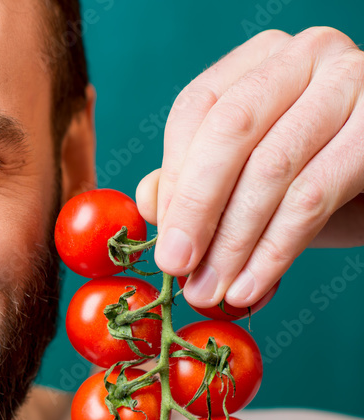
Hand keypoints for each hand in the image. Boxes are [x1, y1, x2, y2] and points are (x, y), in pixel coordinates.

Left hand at [135, 27, 363, 308]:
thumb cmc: (318, 174)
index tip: (162, 239)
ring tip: (212, 291)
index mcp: (261, 59)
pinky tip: (251, 286)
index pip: (197, 109)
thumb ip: (194, 180)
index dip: (174, 180)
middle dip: (196, 208)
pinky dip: (274, 252)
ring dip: (233, 243)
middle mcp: (307, 56)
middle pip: (230, 130)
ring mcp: (352, 84)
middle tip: (176, 266)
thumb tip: (147, 204)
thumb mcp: (251, 172)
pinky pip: (313, 197)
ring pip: (271, 168)